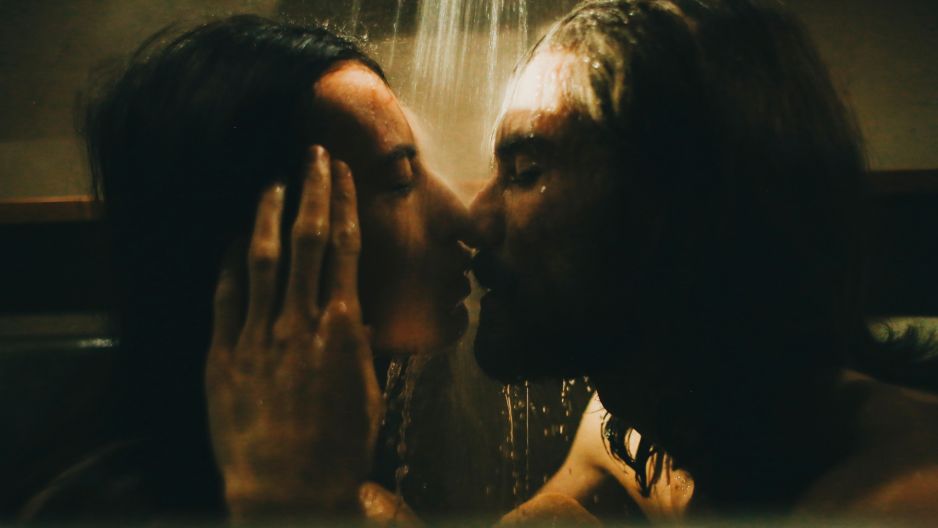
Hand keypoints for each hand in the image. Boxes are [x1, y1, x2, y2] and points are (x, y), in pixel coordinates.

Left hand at [205, 146, 381, 519]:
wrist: (287, 488)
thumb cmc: (339, 447)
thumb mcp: (366, 393)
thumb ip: (359, 349)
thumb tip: (355, 320)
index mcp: (343, 328)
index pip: (344, 250)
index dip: (343, 205)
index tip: (342, 174)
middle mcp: (301, 321)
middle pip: (307, 240)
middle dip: (311, 191)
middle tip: (313, 155)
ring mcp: (259, 334)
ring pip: (263, 258)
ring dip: (268, 214)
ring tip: (272, 182)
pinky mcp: (225, 354)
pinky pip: (225, 295)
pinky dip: (228, 262)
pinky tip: (231, 238)